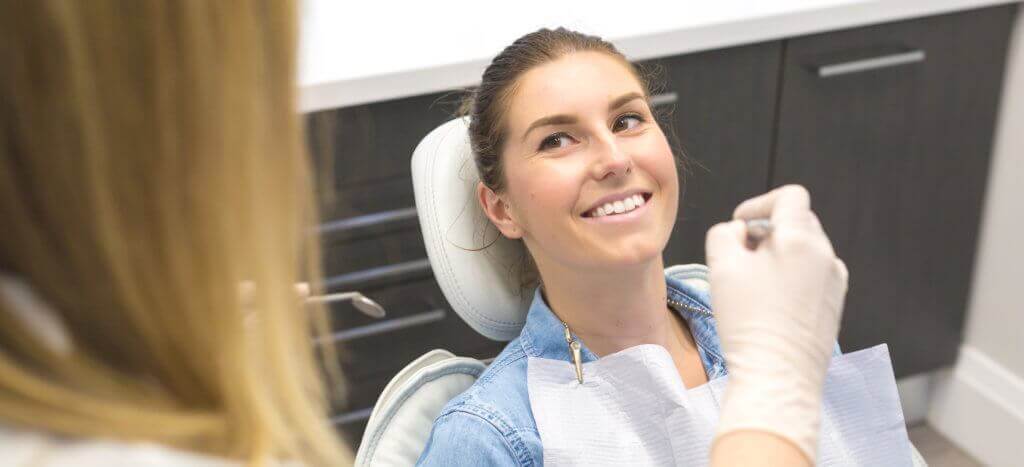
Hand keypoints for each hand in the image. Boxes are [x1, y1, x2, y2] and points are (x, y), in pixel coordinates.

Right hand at [705, 185, 848, 461]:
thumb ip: (724, 233)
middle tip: (739, 258)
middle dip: (766, 232)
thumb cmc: (748, 322)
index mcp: (801, 239)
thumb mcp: (721, 267)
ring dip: (778, 257)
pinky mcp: (834, 305)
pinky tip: (771, 305)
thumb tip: (739, 231)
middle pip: (797, 223)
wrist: (778, 377)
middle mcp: (826, 255)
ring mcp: (835, 282)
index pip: (789, 197)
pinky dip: (792, 278)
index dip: (758, 204)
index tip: (740, 225)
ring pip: (804, 251)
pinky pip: (812, 276)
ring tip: (753, 287)